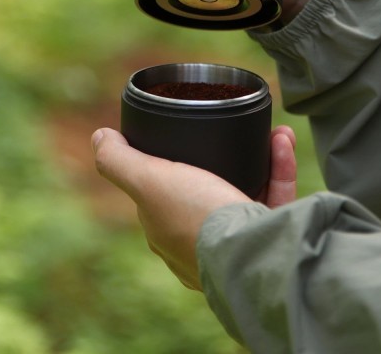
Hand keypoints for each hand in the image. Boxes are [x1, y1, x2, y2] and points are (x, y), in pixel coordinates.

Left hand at [91, 124, 297, 289]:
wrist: (253, 252)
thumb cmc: (197, 217)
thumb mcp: (149, 182)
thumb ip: (119, 161)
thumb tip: (99, 137)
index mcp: (166, 234)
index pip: (160, 194)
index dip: (167, 164)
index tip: (183, 132)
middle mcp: (199, 243)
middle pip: (208, 189)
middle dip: (223, 155)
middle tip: (232, 128)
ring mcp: (236, 243)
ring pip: (246, 189)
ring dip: (257, 154)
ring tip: (268, 130)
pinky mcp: (269, 238)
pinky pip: (275, 196)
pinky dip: (279, 166)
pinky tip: (281, 139)